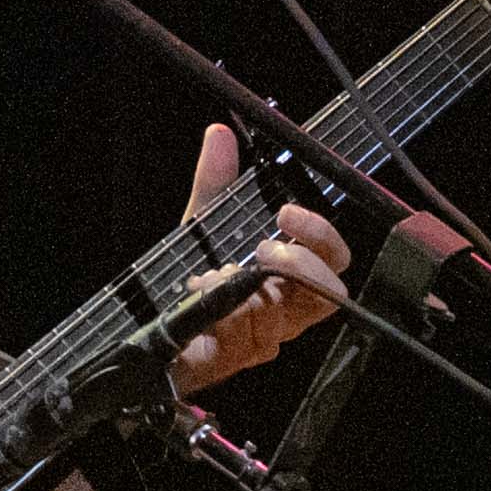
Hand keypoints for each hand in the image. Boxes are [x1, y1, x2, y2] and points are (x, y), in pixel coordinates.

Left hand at [167, 119, 357, 388]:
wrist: (155, 325)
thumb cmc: (195, 276)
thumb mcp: (204, 224)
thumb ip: (215, 182)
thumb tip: (219, 134)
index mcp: (293, 277)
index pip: (335, 259)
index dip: (321, 236)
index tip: (286, 212)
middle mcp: (289, 310)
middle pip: (328, 295)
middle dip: (298, 266)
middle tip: (262, 249)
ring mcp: (266, 337)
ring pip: (280, 317)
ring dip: (246, 290)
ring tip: (212, 272)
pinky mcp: (237, 356)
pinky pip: (242, 338)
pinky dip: (220, 311)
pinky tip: (201, 294)